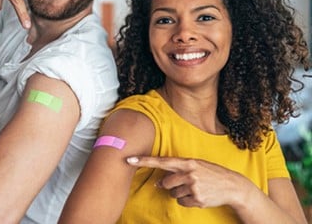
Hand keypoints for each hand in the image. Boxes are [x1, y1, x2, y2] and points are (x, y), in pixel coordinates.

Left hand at [127, 156, 251, 208]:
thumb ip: (177, 170)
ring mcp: (193, 187)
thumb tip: (158, 183)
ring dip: (180, 193)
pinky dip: (187, 200)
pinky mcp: (197, 199)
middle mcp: (189, 173)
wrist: (232, 185)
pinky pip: (182, 202)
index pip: (161, 161)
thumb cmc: (210, 173)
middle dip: (170, 185)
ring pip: (173, 194)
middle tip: (184, 183)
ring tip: (195, 188)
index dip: (143, 161)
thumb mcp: (195, 165)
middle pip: (165, 183)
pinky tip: (199, 195)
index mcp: (187, 162)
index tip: (129, 159)